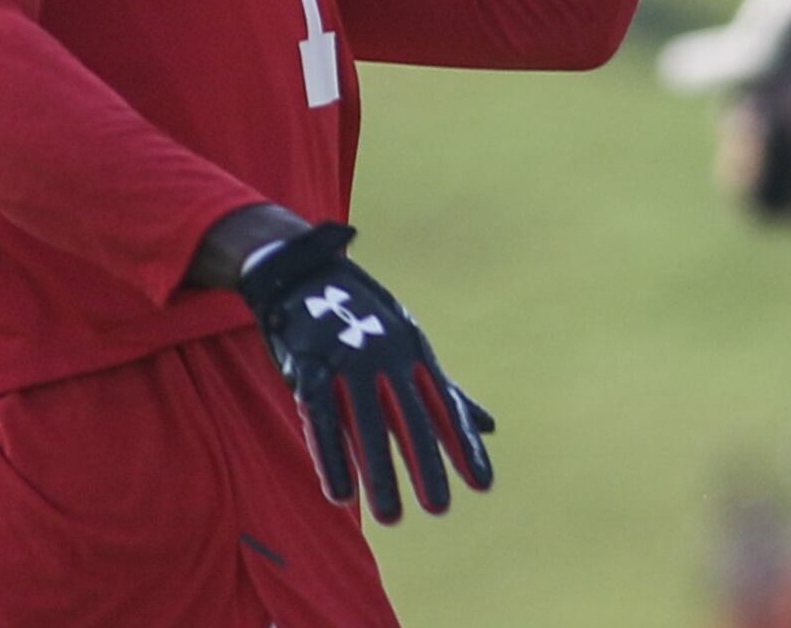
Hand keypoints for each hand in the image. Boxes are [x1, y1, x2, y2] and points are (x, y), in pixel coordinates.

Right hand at [236, 223, 497, 522]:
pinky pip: (321, 419)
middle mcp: (384, 355)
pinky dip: (331, 458)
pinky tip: (341, 493)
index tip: (482, 485)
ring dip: (378, 473)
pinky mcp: (307, 364)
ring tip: (391, 517)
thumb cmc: (362, 315)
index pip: (444, 404)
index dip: (462, 444)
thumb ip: (446, 391)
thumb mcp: (410, 346)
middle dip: (424, 465)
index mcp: (413, 350)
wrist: (299, 272)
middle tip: (438, 508)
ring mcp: (345, 358)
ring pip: (365, 426)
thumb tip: (491, 428)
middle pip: (408, 419)